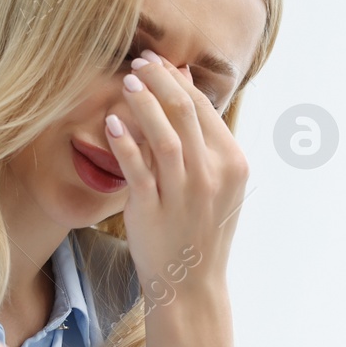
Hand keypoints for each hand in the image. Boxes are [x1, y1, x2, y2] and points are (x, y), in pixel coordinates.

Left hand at [105, 49, 247, 298]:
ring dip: (144, 103)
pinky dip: (124, 142)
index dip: (177, 79)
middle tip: (139, 61)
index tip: (157, 62)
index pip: (204, 108)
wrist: (192, 284)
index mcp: (233, 163)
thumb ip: (201, 133)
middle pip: (186, 113)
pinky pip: (138, 169)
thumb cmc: (199, 229)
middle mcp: (213, 176)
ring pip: (165, 136)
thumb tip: (184, 79)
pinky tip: (112, 123)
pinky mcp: (155, 210)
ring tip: (127, 81)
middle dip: (160, 80)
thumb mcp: (215, 180)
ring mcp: (184, 194)